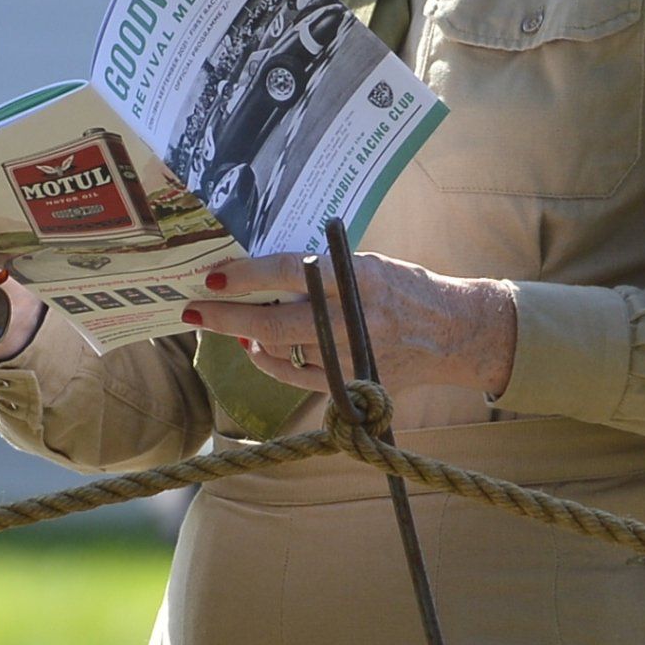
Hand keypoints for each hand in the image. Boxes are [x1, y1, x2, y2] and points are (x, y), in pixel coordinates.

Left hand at [182, 251, 517, 401]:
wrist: (453, 332)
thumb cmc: (404, 288)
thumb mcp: (366, 263)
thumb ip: (320, 268)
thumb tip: (258, 270)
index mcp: (355, 277)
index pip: (289, 272)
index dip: (246, 274)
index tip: (213, 275)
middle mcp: (351, 318)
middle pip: (274, 321)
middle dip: (225, 314)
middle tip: (192, 309)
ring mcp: (350, 355)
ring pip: (281, 350)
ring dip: (244, 336)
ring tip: (221, 321)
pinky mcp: (352, 382)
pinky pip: (297, 377)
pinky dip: (269, 363)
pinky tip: (252, 347)